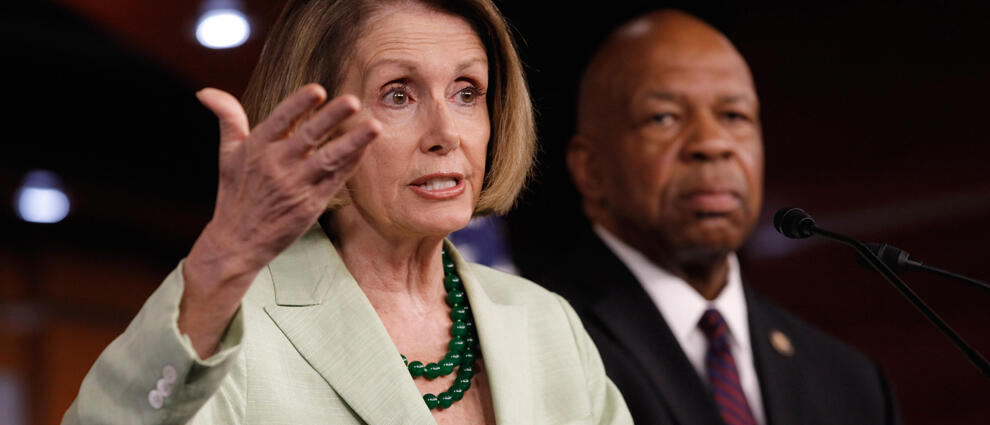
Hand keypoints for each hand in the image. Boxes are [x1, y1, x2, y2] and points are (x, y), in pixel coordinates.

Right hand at [179, 84, 379, 357]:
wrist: (237, 243)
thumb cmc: (235, 193)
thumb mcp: (228, 155)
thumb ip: (227, 119)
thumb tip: (205, 91)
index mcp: (256, 148)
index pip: (280, 119)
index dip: (299, 104)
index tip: (318, 90)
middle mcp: (276, 165)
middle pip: (308, 136)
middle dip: (331, 118)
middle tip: (354, 101)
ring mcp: (295, 186)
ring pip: (329, 159)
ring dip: (352, 143)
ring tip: (375, 127)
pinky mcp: (311, 205)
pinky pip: (335, 180)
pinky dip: (351, 164)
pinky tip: (365, 149)